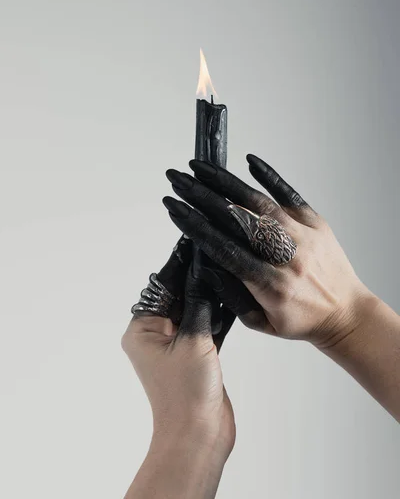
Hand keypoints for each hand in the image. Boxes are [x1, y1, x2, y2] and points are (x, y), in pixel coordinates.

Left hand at [122, 251, 235, 461]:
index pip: (162, 287)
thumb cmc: (187, 395)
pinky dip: (216, 311)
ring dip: (208, 292)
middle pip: (177, 295)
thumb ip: (198, 303)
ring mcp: (176, 345)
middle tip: (212, 248)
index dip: (178, 263)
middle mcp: (155, 335)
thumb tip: (202, 272)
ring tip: (224, 264)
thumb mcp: (193, 340)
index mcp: (143, 330)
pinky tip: (230, 292)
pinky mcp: (195, 354)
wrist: (200, 437)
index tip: (190, 241)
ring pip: (193, 308)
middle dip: (195, 275)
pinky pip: (205, 324)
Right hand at [163, 154, 377, 347]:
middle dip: (202, 197)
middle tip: (177, 181)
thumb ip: (232, 295)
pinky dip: (268, 176)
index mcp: (271, 285)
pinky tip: (248, 160)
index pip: (224, 248)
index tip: (175, 208)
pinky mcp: (315, 221)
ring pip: (259, 203)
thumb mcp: (260, 322)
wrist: (347, 313)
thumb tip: (206, 263)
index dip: (196, 226)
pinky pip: (289, 194)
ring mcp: (303, 235)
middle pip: (237, 220)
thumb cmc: (301, 320)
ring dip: (226, 182)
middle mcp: (287, 256)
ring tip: (199, 167)